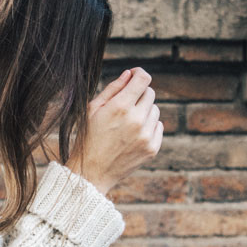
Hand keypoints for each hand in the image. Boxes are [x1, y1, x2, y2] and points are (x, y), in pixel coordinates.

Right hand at [65, 66, 162, 195]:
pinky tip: (133, 134)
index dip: (139, 73)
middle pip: (150, 93)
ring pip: (155, 110)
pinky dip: (149, 126)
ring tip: (127, 123)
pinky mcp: (152, 148)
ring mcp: (146, 135)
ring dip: (144, 112)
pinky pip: (159, 126)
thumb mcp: (93, 109)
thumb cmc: (88, 138)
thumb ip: (113, 89)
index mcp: (120, 107)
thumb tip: (129, 74)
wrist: (91, 172)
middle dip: (139, 95)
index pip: (143, 79)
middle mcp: (136, 120)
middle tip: (126, 105)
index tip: (134, 76)